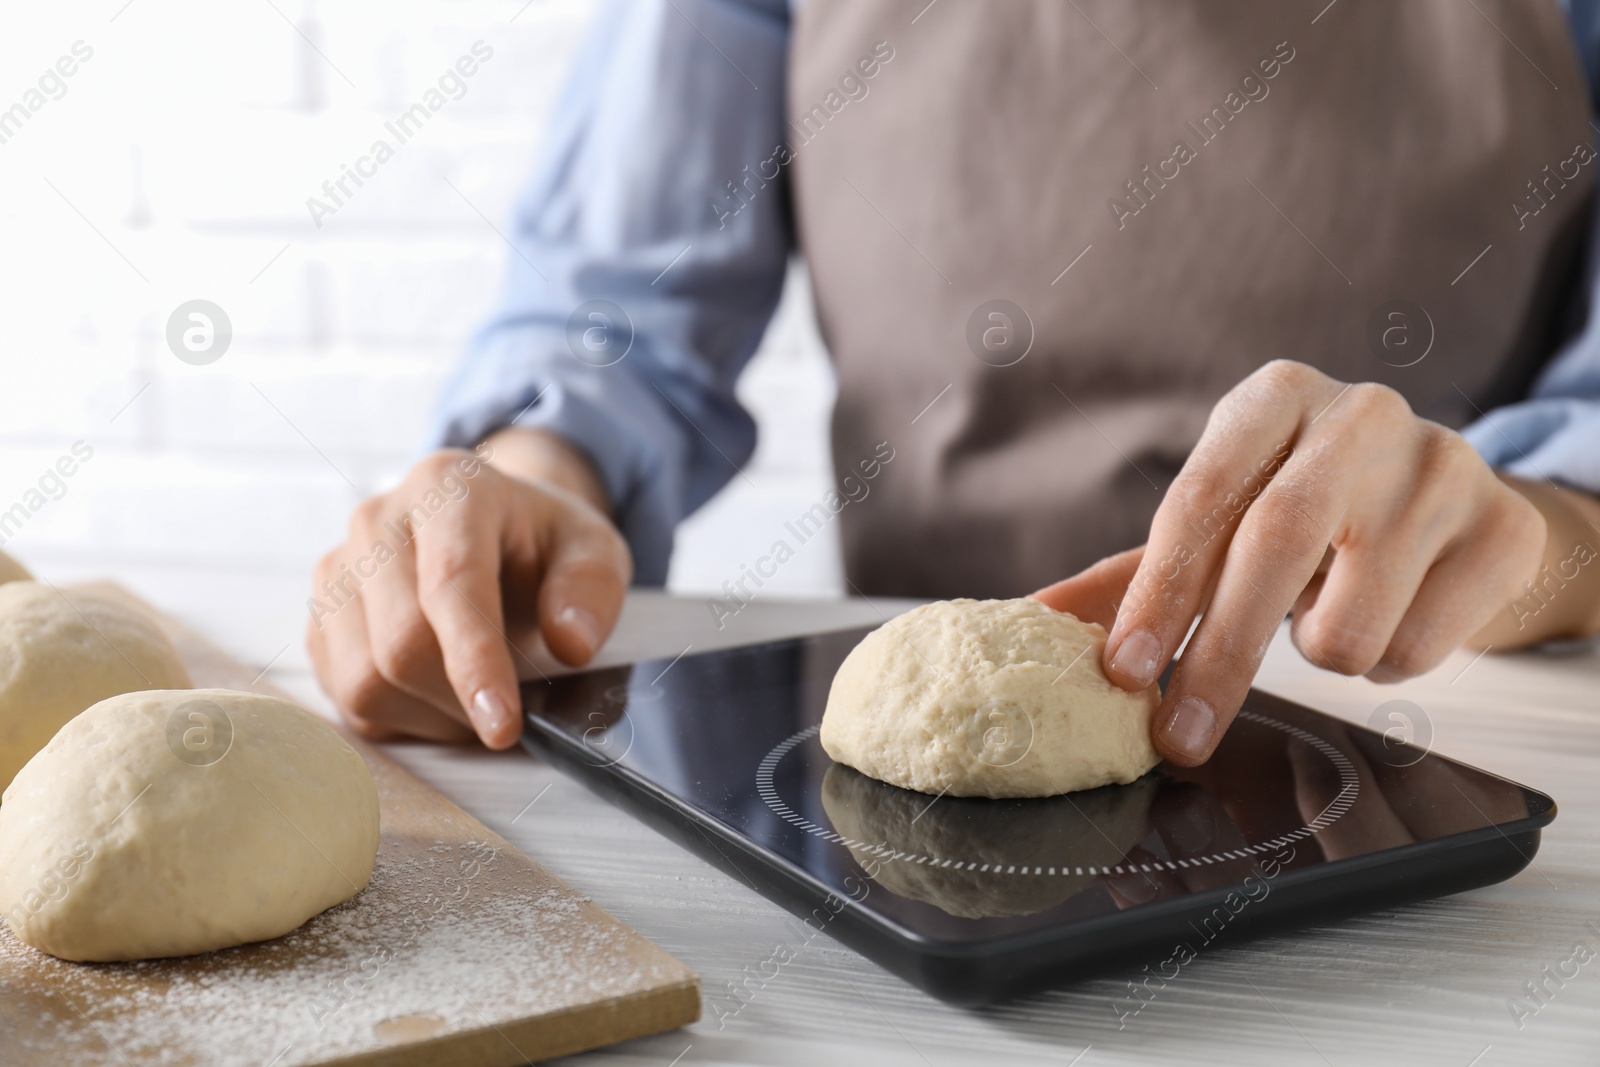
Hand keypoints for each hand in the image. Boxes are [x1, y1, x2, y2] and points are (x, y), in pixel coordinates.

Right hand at [306, 430, 630, 748]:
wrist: (496, 531)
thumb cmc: (543, 545)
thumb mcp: (595, 551)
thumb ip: (592, 590)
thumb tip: (571, 643)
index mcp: (448, 487)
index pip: (451, 585)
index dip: (476, 662)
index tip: (504, 725)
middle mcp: (378, 520)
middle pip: (401, 643)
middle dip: (459, 701)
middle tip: (507, 717)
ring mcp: (338, 569)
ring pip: (364, 679)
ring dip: (430, 716)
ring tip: (476, 703)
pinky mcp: (320, 618)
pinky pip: (345, 696)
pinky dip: (399, 718)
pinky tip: (438, 698)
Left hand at [1034, 360, 1550, 766]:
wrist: (1451, 506)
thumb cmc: (1309, 515)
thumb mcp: (1223, 524)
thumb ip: (1131, 574)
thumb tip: (1031, 617)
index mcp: (1272, 399)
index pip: (1201, 500)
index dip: (1159, 593)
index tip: (1124, 673)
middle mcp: (1360, 415)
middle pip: (1276, 547)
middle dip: (1220, 657)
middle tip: (1180, 734)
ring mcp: (1444, 465)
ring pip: (1353, 617)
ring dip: (1320, 653)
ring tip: (1326, 617)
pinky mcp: (1503, 527)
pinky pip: (1422, 645)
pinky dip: (1391, 661)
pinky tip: (1394, 613)